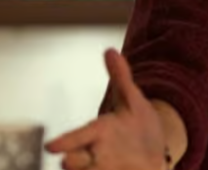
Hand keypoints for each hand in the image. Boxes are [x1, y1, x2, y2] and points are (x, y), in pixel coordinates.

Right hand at [45, 49, 166, 169]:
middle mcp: (96, 156)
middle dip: (74, 163)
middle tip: (69, 162)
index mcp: (98, 134)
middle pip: (76, 163)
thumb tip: (110, 50)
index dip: (67, 141)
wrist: (156, 152)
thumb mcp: (133, 101)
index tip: (52, 146)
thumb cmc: (138, 126)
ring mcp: (103, 169)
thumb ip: (121, 78)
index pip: (78, 137)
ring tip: (98, 168)